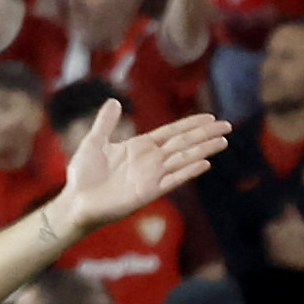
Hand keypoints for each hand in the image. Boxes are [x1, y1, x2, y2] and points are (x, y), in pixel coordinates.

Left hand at [50, 106, 227, 236]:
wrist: (76, 201)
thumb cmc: (84, 174)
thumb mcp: (94, 142)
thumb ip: (105, 123)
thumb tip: (114, 101)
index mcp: (139, 146)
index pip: (171, 132)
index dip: (190, 124)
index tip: (210, 116)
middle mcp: (150, 160)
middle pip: (183, 143)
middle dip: (205, 133)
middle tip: (227, 125)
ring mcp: (152, 175)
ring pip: (183, 158)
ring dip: (203, 149)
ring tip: (223, 140)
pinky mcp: (150, 191)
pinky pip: (173, 179)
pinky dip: (188, 171)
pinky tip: (204, 163)